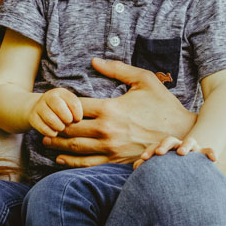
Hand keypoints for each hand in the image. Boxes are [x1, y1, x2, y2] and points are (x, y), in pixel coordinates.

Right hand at [30, 88, 82, 137]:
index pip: (74, 103)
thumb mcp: (68, 105)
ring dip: (59, 127)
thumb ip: (75, 110)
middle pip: (60, 109)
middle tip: (68, 123)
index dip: (77, 115)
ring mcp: (39, 106)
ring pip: (51, 119)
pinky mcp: (32, 117)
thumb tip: (77, 121)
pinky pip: (43, 128)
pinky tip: (53, 132)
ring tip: (61, 127)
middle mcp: (49, 96)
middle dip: (67, 120)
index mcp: (61, 92)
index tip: (77, 120)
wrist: (37, 108)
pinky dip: (51, 133)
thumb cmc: (59, 109)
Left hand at [44, 58, 195, 167]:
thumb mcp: (144, 80)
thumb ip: (117, 69)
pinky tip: (61, 160)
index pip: (76, 106)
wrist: (181, 133)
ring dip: (58, 145)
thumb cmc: (163, 105)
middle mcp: (107, 130)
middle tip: (44, 124)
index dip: (63, 104)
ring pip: (75, 148)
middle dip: (55, 126)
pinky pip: (88, 164)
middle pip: (70, 129)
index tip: (56, 102)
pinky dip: (71, 163)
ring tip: (46, 141)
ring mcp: (111, 148)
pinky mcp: (116, 161)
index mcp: (110, 108)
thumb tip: (94, 61)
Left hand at [133, 136, 216, 168]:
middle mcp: (178, 146)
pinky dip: (211, 153)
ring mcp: (192, 149)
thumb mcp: (161, 168)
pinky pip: (209, 151)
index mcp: (166, 149)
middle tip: (159, 153)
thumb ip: (149, 166)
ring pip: (190, 141)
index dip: (150, 151)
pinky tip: (214, 159)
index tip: (143, 159)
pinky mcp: (204, 155)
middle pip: (170, 140)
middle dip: (164, 145)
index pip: (156, 146)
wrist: (191, 169)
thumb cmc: (171, 170)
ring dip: (185, 145)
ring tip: (181, 153)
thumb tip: (136, 167)